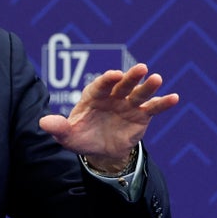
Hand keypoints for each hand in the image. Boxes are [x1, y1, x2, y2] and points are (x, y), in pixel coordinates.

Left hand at [39, 63, 178, 171]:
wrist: (99, 149)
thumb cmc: (81, 136)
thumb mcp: (67, 135)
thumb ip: (57, 127)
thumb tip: (43, 123)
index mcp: (93, 96)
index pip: (100, 85)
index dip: (107, 80)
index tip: (114, 75)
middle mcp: (112, 96)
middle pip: (122, 84)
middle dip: (130, 76)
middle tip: (141, 68)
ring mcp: (127, 104)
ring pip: (139, 93)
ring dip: (148, 86)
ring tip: (157, 78)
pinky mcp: (141, 116)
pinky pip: (152, 108)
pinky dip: (162, 102)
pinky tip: (174, 97)